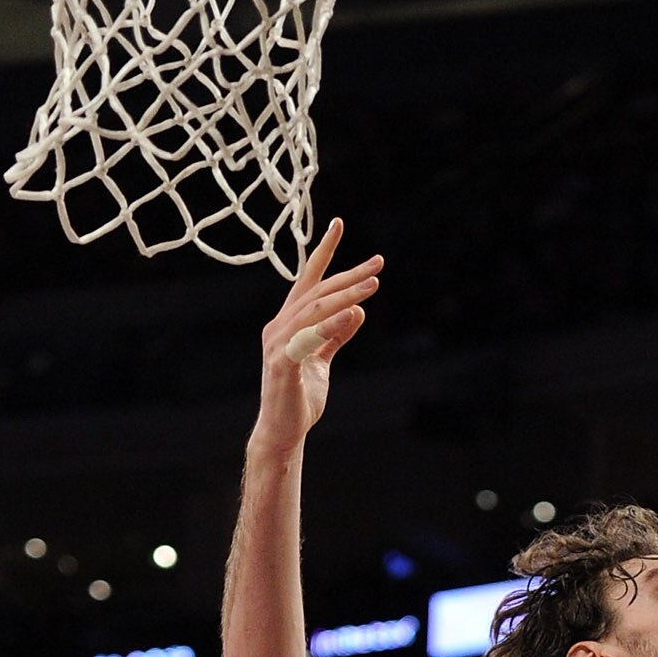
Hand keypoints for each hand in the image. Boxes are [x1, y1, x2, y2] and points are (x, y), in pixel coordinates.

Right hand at [254, 219, 382, 449]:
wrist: (283, 432)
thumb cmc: (300, 398)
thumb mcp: (323, 361)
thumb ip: (336, 336)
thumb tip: (357, 312)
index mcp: (288, 323)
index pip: (308, 280)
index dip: (323, 252)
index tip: (338, 224)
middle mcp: (279, 326)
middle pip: (318, 291)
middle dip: (349, 274)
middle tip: (378, 262)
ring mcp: (278, 343)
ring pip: (315, 309)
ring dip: (346, 294)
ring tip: (374, 283)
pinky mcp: (282, 363)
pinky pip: (308, 338)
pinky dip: (331, 324)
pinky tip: (353, 314)